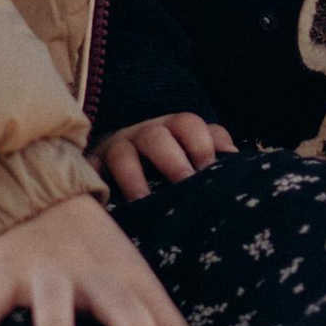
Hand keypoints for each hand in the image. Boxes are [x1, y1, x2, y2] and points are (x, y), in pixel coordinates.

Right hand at [0, 193, 208, 325]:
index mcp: (133, 283)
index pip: (167, 323)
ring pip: (55, 300)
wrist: (38, 197)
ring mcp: (50, 274)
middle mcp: (97, 277)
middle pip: (123, 304)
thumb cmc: (96, 264)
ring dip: (58, 325)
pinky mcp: (6, 273)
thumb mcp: (131, 290)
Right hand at [93, 111, 234, 202]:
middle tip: (184, 182)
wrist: (121, 158)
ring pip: (121, 154)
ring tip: (143, 201)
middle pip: (156, 136)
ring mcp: (115, 149)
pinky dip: (94, 182)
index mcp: (172, 129)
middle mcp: (143, 134)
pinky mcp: (92, 166)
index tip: (208, 167)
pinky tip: (103, 201)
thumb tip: (236, 158)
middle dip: (172, 159)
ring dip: (133, 177)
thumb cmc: (169, 160)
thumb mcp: (194, 150)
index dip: (200, 142)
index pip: (187, 124)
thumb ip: (214, 146)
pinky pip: (89, 170)